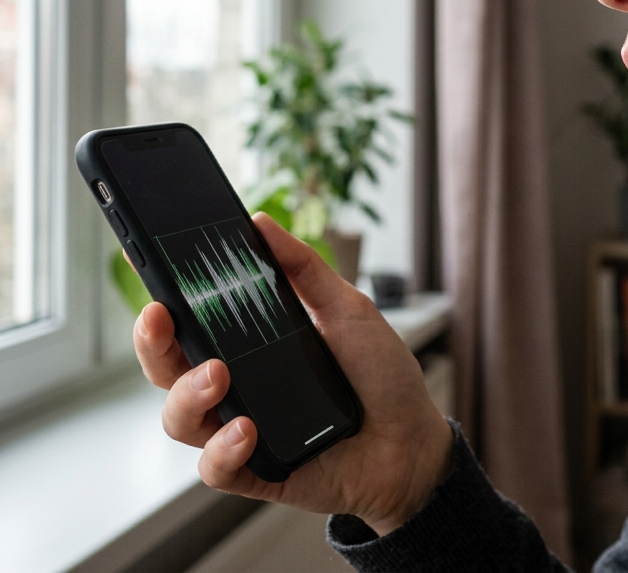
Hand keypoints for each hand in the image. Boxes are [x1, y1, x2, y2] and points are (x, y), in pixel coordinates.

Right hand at [133, 212, 453, 535]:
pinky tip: (246, 430)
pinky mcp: (257, 471)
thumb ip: (304, 270)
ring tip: (218, 376)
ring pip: (180, 418)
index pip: (188, 322)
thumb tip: (260, 223)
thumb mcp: (348, 310)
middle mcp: (236, 386)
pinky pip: (216, 468)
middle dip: (152, 342)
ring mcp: (241, 430)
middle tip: (161, 317)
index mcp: (249, 345)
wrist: (415, 440)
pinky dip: (222, 450)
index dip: (160, 298)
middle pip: (167, 367)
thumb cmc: (380, 374)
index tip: (144, 262)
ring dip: (188, 395)